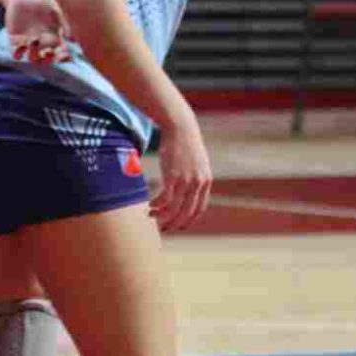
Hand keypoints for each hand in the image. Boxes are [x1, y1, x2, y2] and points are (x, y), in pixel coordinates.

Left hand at [2, 0, 66, 63]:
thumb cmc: (42, 2)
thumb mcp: (55, 9)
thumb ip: (63, 22)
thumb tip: (69, 38)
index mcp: (55, 39)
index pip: (61, 53)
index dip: (64, 57)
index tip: (67, 54)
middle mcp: (42, 45)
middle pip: (47, 60)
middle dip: (49, 59)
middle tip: (50, 52)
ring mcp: (29, 44)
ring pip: (32, 58)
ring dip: (34, 54)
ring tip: (33, 40)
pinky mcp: (15, 41)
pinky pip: (17, 53)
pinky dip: (19, 52)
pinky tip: (22, 43)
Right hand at [150, 109, 210, 231]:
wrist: (181, 127)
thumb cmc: (186, 145)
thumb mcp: (197, 163)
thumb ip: (196, 178)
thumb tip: (190, 191)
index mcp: (206, 182)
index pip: (199, 209)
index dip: (188, 221)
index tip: (178, 227)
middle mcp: (198, 184)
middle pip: (186, 212)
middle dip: (173, 223)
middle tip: (162, 228)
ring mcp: (186, 180)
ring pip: (174, 208)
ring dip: (162, 216)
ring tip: (152, 216)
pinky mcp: (172, 176)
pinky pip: (164, 198)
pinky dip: (156, 205)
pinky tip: (149, 205)